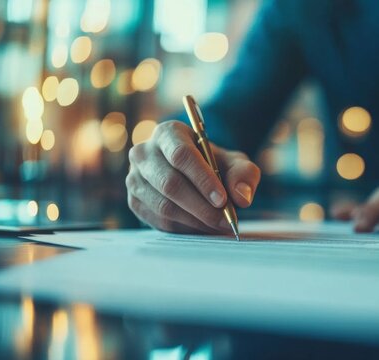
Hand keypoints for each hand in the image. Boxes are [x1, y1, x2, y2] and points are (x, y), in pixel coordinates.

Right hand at [126, 121, 260, 232]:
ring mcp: (134, 178)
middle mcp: (144, 152)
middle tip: (225, 220)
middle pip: (170, 183)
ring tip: (218, 226)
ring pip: (164, 205)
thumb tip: (242, 197)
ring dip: (195, 220)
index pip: (181, 155)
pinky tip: (202, 227)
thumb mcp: (234, 162)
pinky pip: (159, 220)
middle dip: (201, 206)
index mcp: (168, 133)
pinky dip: (184, 228)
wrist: (192, 173)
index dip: (202, 179)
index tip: (222, 199)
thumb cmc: (214, 164)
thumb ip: (244, 174)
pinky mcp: (134, 201)